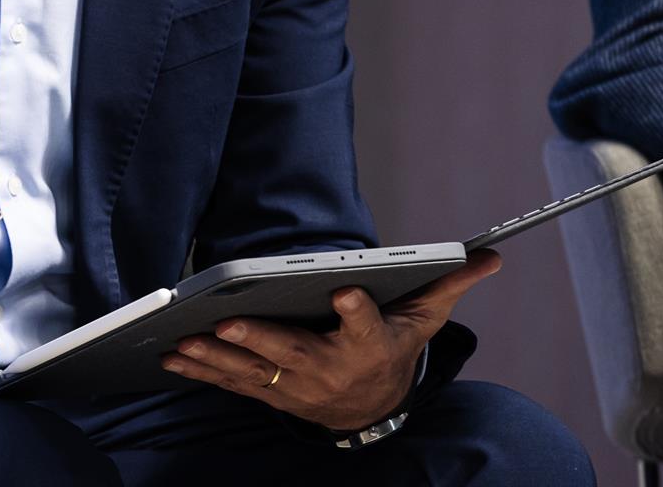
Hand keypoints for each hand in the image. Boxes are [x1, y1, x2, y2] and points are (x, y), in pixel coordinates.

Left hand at [159, 250, 501, 430]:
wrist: (375, 407)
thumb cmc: (395, 349)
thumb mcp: (425, 319)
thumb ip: (449, 284)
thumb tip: (490, 254)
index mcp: (371, 346)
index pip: (367, 327)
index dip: (357, 310)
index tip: (345, 290)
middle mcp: (332, 370)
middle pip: (295, 354)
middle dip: (260, 340)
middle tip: (228, 322)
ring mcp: (298, 386)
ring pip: (255, 373)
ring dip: (216, 359)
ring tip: (183, 340)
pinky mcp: (272, 393)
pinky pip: (234, 384)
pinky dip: (203, 372)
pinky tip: (173, 355)